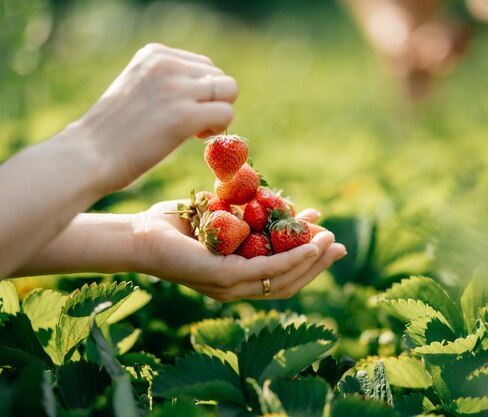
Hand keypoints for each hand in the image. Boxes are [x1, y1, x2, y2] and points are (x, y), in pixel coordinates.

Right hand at [71, 43, 238, 191]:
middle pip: (220, 77)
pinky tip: (195, 138)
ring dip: (219, 113)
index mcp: (155, 54)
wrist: (87, 155)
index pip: (203, 65)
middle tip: (191, 124)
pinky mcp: (185, 116)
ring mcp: (177, 88)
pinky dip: (219, 128)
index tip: (181, 110)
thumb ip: (168, 81)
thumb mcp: (139, 88)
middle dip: (213, 101)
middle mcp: (167, 63)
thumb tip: (210, 88)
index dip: (201, 92)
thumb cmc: (112, 130)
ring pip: (229, 91)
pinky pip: (226, 113)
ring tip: (194, 130)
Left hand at [133, 201, 346, 300]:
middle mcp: (237, 287)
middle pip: (289, 282)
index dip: (308, 260)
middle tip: (339, 245)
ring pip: (283, 279)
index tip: (326, 238)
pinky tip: (310, 245)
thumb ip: (245, 216)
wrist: (139, 233)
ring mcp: (230, 286)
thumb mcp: (220, 217)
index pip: (281, 274)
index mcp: (237, 277)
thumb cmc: (175, 225)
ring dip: (311, 261)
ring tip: (331, 241)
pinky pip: (266, 270)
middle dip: (317, 264)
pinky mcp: (223, 277)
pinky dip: (292, 258)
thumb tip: (268, 200)